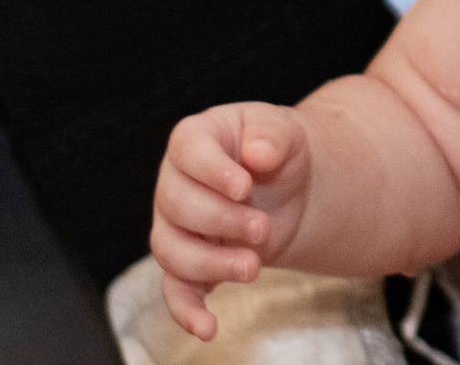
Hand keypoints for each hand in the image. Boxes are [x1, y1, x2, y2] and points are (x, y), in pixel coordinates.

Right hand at [151, 102, 311, 340]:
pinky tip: (208, 328)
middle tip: (262, 227)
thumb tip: (258, 154)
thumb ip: (272, 135)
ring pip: (171, 251)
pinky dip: (187, 312)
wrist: (288, 188)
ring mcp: (175, 226)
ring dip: (211, 263)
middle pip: (177, 205)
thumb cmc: (278, 151)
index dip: (212, 171)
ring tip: (254, 266)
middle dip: (222, 220)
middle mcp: (174, 183)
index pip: (187, 151)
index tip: (245, 186)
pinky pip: (174, 290)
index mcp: (194, 139)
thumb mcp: (284, 131)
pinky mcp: (187, 264)